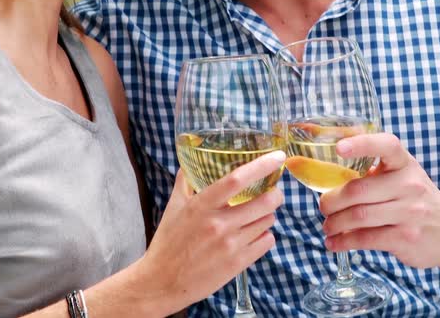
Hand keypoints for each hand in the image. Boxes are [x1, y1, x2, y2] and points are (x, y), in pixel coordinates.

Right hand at [138, 151, 285, 314]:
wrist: (162, 282)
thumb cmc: (168, 242)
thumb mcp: (173, 207)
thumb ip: (185, 181)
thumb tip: (190, 160)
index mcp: (201, 205)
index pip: (237, 179)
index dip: (261, 166)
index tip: (277, 157)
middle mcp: (218, 224)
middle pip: (264, 202)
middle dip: (275, 194)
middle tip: (273, 192)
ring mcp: (230, 245)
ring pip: (267, 221)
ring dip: (267, 215)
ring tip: (257, 216)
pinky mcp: (238, 264)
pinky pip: (267, 241)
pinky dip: (265, 235)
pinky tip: (255, 234)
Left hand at [320, 133, 439, 268]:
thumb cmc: (415, 199)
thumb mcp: (402, 176)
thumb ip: (373, 171)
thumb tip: (327, 175)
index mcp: (404, 164)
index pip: (386, 146)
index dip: (361, 144)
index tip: (339, 148)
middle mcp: (409, 185)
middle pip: (357, 190)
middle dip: (331, 201)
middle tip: (323, 207)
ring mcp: (410, 212)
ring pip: (358, 216)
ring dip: (334, 223)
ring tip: (328, 226)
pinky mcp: (405, 237)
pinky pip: (364, 239)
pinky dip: (343, 242)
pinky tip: (335, 243)